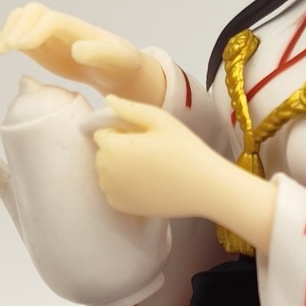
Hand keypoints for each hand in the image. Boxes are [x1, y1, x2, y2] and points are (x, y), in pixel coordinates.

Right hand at [0, 4, 166, 104]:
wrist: (115, 66)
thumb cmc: (119, 62)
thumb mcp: (116, 59)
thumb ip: (99, 53)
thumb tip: (77, 50)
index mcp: (77, 27)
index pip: (51, 20)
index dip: (36, 30)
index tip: (24, 47)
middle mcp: (59, 26)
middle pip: (32, 13)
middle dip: (17, 27)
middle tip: (9, 49)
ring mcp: (47, 34)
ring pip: (21, 21)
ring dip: (6, 31)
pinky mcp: (39, 45)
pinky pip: (18, 36)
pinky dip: (3, 38)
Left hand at [91, 97, 277, 248]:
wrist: (204, 188)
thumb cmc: (184, 149)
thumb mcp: (160, 120)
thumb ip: (129, 108)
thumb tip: (108, 99)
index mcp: (113, 147)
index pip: (102, 133)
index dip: (121, 132)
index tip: (144, 138)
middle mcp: (106, 172)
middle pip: (102, 153)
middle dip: (118, 150)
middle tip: (149, 154)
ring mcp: (112, 192)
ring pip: (106, 172)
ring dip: (119, 168)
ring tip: (149, 169)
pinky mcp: (120, 206)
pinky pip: (113, 190)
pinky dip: (124, 186)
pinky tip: (146, 183)